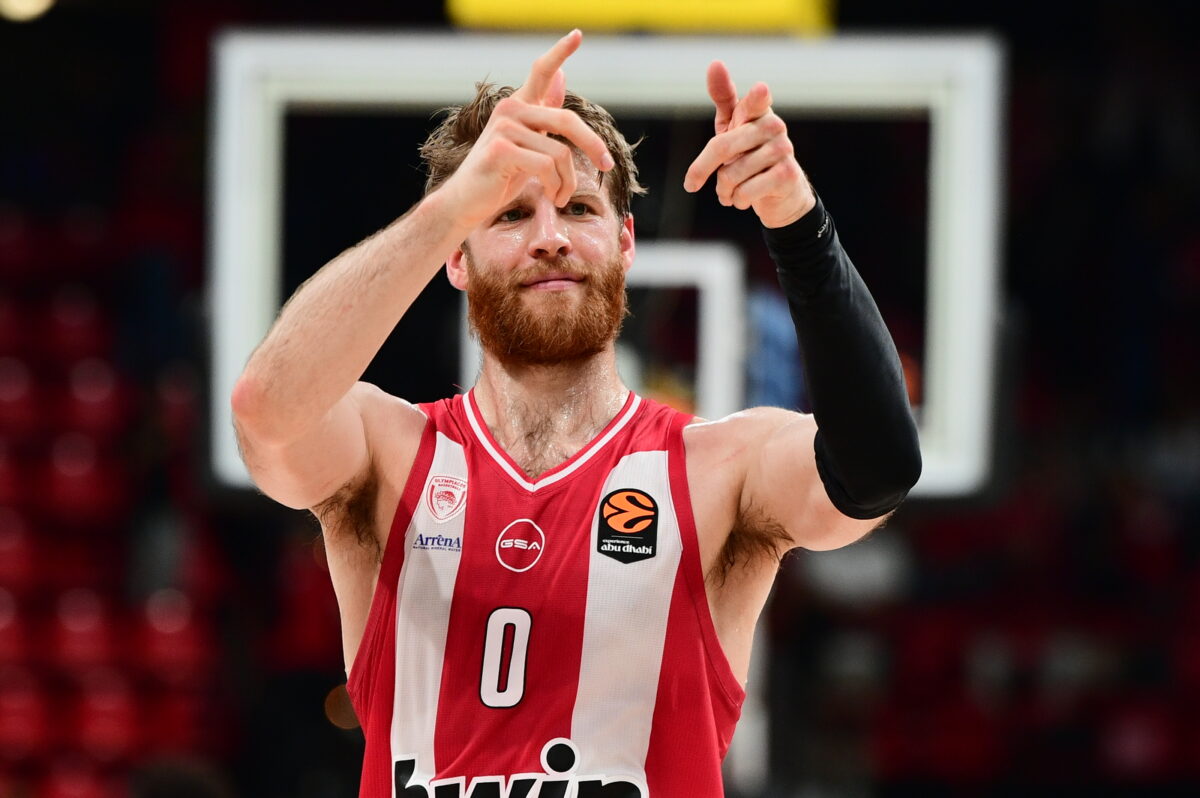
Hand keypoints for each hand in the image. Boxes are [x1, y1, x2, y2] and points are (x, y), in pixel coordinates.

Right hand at [440, 29, 614, 228]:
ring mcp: (503, 128)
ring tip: (561, 196)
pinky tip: (552, 197)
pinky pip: (546, 167)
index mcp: (519, 106)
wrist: (467, 202)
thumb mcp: (528, 142)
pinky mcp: (500, 149)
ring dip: (567, 182)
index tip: (577, 34)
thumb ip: (544, 113)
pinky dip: (556, 187)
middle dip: (593, 146)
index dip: (560, 51)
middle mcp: (510, 110)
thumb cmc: (501, 175)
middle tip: (607, 166)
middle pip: (567, 121)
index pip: (541, 71)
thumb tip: (561, 76)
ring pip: (560, 154)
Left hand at [683, 61, 814, 228]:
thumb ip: (724, 98)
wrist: (781, 193)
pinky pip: (745, 192)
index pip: (755, 101)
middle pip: (722, 147)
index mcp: (758, 111)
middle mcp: (774, 126)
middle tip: (694, 182)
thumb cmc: (750, 153)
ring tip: (729, 190)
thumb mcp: (732, 126)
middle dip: (702, 169)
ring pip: (732, 175)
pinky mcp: (787, 175)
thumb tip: (715, 63)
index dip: (756, 97)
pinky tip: (742, 199)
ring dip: (723, 189)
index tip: (760, 89)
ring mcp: (784, 150)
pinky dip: (736, 200)